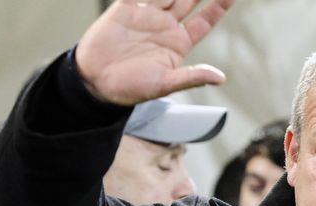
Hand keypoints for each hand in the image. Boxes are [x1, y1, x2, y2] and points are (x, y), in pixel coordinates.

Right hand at [75, 0, 234, 104]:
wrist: (95, 82)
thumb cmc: (130, 87)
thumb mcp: (164, 84)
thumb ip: (192, 77)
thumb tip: (220, 78)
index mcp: (179, 43)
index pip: (205, 20)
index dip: (218, 6)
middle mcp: (166, 25)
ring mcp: (147, 14)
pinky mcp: (125, 7)